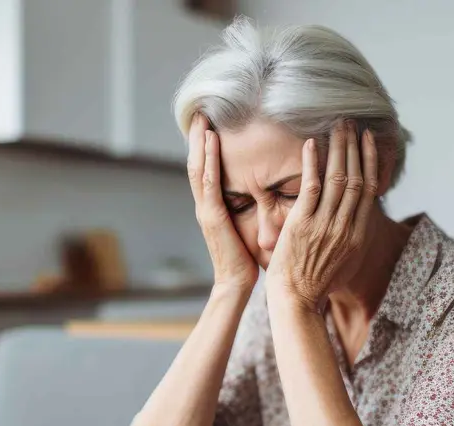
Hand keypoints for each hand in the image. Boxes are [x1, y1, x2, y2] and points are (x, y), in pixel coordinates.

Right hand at [187, 113, 258, 292]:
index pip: (205, 170)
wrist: (235, 284)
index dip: (204, 147)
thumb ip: (245, 210)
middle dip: (197, 137)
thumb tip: (257, 194)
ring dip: (199, 141)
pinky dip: (208, 158)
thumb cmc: (243, 260)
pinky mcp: (212, 216)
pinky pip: (209, 182)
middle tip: (200, 111)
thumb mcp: (243, 228)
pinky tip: (211, 140)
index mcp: (212, 207)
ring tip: (202, 117)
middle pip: (196, 163)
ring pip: (198, 167)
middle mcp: (204, 205)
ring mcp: (206, 209)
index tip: (208, 124)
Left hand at [266, 120, 378, 309]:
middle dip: (355, 147)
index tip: (367, 140)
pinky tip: (311, 144)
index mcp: (357, 234)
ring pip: (338, 178)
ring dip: (338, 148)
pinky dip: (312, 164)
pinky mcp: (303, 225)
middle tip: (351, 121)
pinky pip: (311, 188)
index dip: (369, 161)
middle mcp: (346, 227)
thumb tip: (353, 219)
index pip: (369, 189)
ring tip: (336, 125)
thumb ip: (349, 236)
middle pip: (357, 178)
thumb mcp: (344, 262)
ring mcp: (325, 225)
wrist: (296, 301)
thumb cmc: (315, 284)